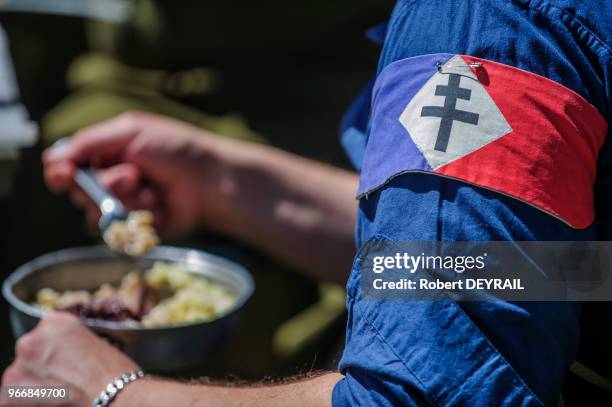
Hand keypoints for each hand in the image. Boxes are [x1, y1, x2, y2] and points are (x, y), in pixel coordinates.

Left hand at [1, 312, 138, 406]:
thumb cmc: (111, 369)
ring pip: (20, 376)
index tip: (65, 360)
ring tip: (59, 391)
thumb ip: (68, 343)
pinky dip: (28, 401)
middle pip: (30, 353)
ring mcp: (19, 366)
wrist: (113, 392)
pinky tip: (50, 401)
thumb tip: (60, 355)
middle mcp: (31, 339)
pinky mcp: (11, 392)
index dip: (56, 350)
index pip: (44, 334)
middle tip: (64, 377)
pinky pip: (13, 397)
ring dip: (34, 384)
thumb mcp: (93, 341)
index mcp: (53, 321)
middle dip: (42, 366)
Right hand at [43, 112, 237, 237]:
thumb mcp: (130, 132)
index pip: (67, 167)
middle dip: (104, 185)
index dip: (60, 173)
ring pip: (98, 213)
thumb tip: (50, 158)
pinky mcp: (136, 229)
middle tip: (133, 175)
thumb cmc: (174, 149)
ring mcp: (123, 206)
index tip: (64, 174)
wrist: (210, 179)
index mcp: (105, 155)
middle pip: (78, 193)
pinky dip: (141, 215)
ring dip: (127, 198)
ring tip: (153, 188)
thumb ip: (88, 142)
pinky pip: (121, 230)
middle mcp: (109, 181)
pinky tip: (161, 204)